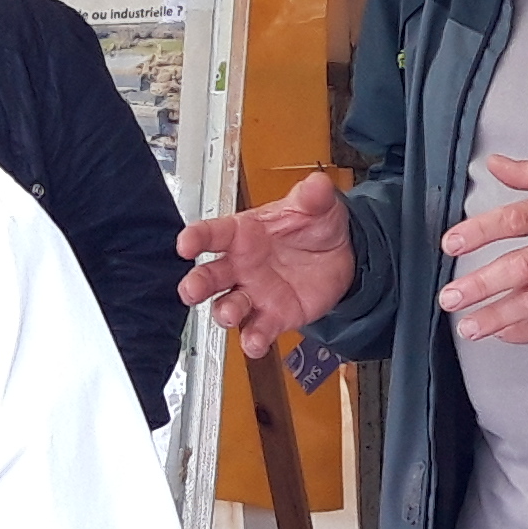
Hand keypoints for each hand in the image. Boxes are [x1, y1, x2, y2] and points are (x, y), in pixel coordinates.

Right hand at [176, 173, 356, 357]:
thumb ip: (313, 197)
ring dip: (224, 312)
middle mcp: (241, 266)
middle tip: (190, 290)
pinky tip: (254, 343)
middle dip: (196, 283)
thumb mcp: (316, 206)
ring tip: (228, 314)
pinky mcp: (272, 316)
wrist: (341, 256)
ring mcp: (254, 293)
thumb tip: (317, 185)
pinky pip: (257, 330)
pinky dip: (253, 339)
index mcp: (244, 233)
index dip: (196, 238)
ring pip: (227, 306)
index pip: (213, 233)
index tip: (185, 243)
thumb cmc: (315, 227)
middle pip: (209, 275)